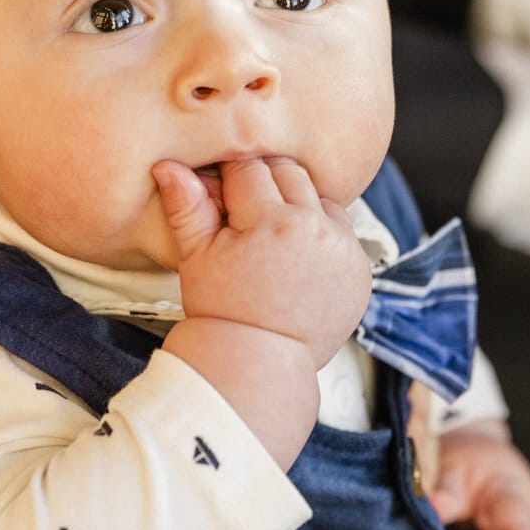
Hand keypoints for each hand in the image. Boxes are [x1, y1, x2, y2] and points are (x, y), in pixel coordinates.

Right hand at [155, 157, 370, 370]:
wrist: (259, 363)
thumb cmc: (222, 311)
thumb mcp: (196, 257)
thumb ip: (187, 206)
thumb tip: (169, 166)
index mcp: (271, 221)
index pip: (249, 169)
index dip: (230, 178)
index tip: (222, 194)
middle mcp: (314, 228)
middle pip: (289, 173)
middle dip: (265, 183)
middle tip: (246, 212)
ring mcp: (343, 249)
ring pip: (320, 197)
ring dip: (299, 205)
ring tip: (274, 237)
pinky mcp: (361, 269)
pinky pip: (342, 231)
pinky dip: (323, 234)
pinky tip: (298, 257)